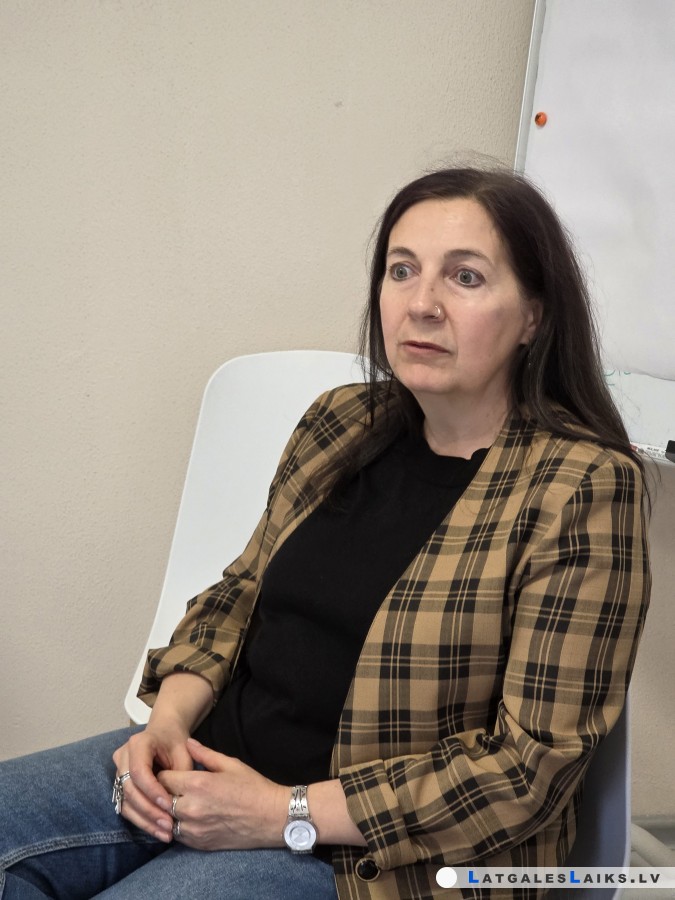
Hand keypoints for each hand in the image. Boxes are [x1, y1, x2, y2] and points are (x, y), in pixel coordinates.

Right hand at [112, 719, 193, 842]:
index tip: (169, 805)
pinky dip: (141, 820)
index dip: (152, 791)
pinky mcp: (119, 784)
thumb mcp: (184, 753)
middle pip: (130, 789)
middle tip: (168, 826)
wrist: (164, 733)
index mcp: (138, 743)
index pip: (139, 771)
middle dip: (149, 810)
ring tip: (165, 833)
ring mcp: (118, 770)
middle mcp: (123, 756)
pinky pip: (126, 806)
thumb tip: (177, 803)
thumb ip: (181, 775)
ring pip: (126, 801)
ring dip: (145, 820)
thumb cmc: (176, 743)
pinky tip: (157, 830)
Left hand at [157, 738, 288, 850]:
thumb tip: (187, 742)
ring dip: (169, 811)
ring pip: (166, 819)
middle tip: (172, 787)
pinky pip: (177, 835)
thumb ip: (205, 753)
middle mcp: (190, 808)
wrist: (272, 817)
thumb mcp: (230, 764)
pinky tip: (188, 817)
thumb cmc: (253, 787)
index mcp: (197, 785)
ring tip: (179, 802)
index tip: (169, 771)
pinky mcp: (199, 844)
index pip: (163, 778)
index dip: (164, 773)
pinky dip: (178, 825)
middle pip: (160, 800)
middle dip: (163, 792)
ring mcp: (193, 829)